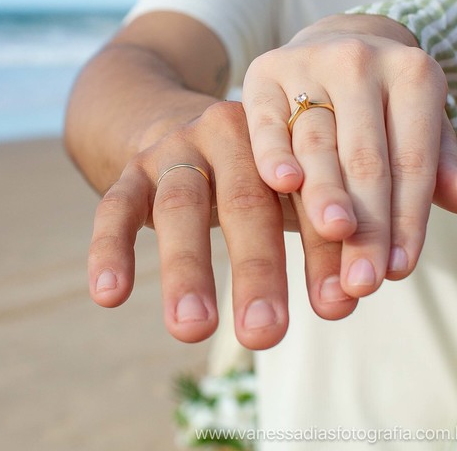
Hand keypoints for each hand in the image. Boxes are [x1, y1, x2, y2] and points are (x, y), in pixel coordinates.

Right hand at [86, 100, 358, 350]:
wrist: (180, 121)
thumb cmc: (262, 178)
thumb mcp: (293, 195)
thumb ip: (324, 240)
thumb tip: (347, 303)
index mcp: (285, 137)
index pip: (310, 196)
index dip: (325, 250)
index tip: (339, 306)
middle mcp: (230, 132)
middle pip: (246, 201)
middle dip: (257, 271)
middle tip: (266, 335)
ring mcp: (176, 148)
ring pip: (180, 207)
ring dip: (187, 270)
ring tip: (193, 331)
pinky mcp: (132, 169)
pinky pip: (115, 208)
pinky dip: (110, 250)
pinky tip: (109, 297)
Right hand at [242, 14, 456, 300]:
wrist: (337, 43)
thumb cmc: (387, 107)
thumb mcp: (421, 125)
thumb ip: (439, 165)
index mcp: (413, 73)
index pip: (414, 160)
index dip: (407, 218)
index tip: (399, 272)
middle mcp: (362, 61)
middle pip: (368, 158)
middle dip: (367, 225)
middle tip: (364, 282)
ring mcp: (310, 62)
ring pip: (319, 142)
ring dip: (325, 197)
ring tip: (333, 240)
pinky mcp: (264, 72)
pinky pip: (267, 119)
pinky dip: (273, 152)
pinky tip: (282, 184)